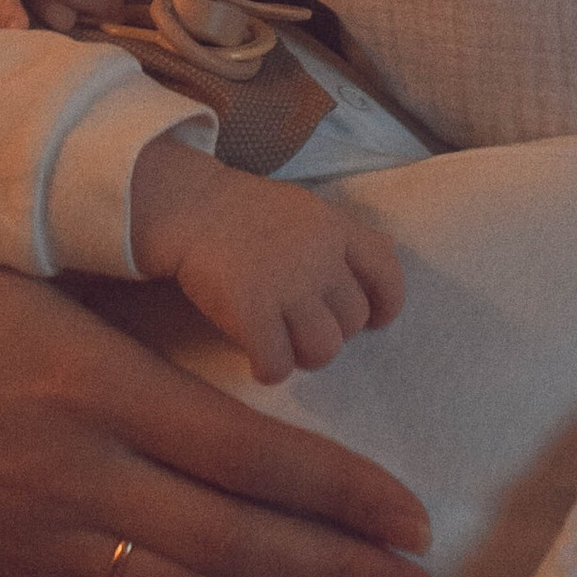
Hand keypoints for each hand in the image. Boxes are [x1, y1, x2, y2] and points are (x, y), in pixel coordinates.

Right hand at [0, 243, 434, 576]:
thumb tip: (259, 354)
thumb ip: (140, 328)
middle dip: (337, 576)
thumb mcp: (46, 270)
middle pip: (231, 543)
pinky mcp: (16, 556)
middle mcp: (74, 466)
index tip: (410, 513)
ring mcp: (41, 525)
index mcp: (90, 377)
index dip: (334, 493)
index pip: (242, 454)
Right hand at [129, 137, 404, 382]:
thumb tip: (383, 262)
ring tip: (283, 345)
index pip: (387, 272)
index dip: (386, 304)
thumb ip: (340, 239)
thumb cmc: (246, 213)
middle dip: (331, 331)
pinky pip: (278, 364)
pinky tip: (256, 359)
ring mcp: (286, 284)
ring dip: (304, 356)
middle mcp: (318, 256)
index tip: (374, 320)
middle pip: (352, 321)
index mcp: (335, 227)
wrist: (189, 206)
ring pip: (324, 349)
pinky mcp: (251, 311)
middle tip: (302, 327)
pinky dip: (268, 369)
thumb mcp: (305, 209)